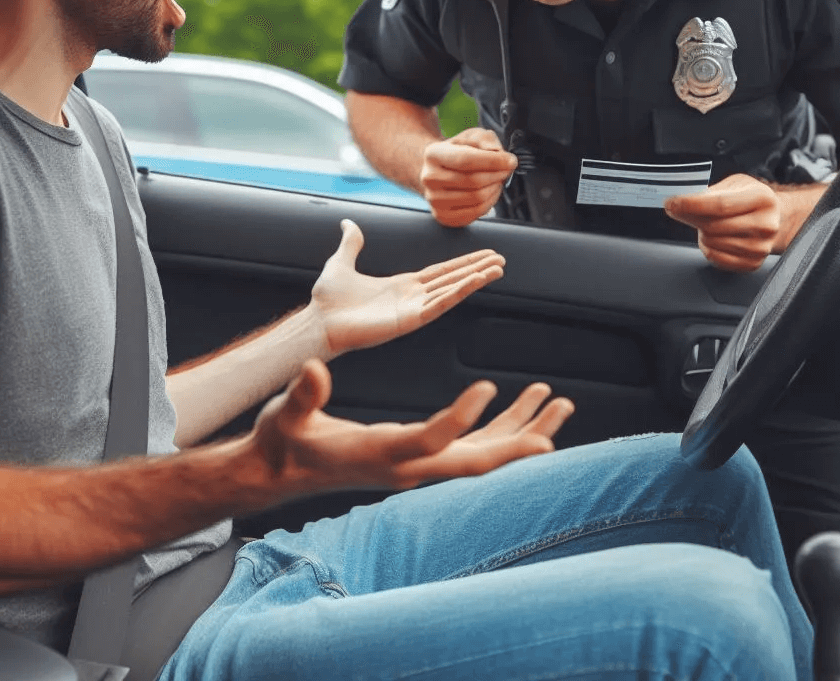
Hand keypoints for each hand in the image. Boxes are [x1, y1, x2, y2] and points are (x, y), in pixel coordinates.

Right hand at [249, 358, 573, 500]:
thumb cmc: (284, 441)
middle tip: (558, 409)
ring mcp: (418, 466)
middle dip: (520, 437)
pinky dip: (502, 428)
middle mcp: (409, 468)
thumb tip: (314, 369)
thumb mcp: (287, 416)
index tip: (486, 387)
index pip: (431, 441)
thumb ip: (303, 396)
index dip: (460, 418)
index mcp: (381, 456)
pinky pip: (471, 446)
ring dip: (523, 428)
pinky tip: (523, 410)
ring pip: (483, 453)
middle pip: (477, 460)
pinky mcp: (420, 457)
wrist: (280, 471)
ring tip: (558, 402)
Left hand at [312, 219, 505, 355]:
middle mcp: (411, 297)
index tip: (483, 255)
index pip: (440, 271)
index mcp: (401, 285)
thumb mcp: (342, 261)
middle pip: (452, 279)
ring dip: (475, 280)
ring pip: (451, 291)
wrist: (318, 321)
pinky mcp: (409, 320)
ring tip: (497, 269)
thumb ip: (351, 243)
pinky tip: (475, 282)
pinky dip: (458, 293)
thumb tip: (347, 223)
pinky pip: (439, 304)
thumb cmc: (328, 300)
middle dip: (476, 269)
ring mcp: (412, 310)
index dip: (462, 263)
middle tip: (501, 260)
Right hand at [419, 128, 517, 226]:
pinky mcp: (443, 215)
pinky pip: (475, 213)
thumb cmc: (457, 152)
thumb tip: (496, 153)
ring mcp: (434, 200)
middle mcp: (430, 178)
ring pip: (476, 198)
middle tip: (506, 169)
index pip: (466, 160)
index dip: (493, 161)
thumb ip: (485, 140)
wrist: (438, 170)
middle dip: (497, 174)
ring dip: (495, 188)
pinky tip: (490, 192)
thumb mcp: (471, 137)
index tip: (510, 161)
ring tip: (497, 179)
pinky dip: (490, 203)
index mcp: (433, 154)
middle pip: (473, 181)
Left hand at [664, 174, 781, 272]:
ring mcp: (760, 247)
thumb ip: (711, 191)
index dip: (691, 204)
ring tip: (708, 222)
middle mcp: (765, 225)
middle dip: (688, 217)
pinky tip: (712, 237)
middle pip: (713, 225)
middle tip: (677, 209)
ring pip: (712, 242)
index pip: (720, 205)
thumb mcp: (735, 184)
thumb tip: (681, 199)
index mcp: (762, 199)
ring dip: (700, 232)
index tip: (671, 203)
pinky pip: (715, 257)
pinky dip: (707, 247)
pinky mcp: (752, 263)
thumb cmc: (751, 199)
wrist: (776, 218)